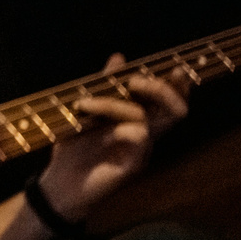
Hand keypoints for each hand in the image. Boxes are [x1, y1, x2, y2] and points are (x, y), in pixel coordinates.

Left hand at [37, 53, 188, 219]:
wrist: (60, 182)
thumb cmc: (75, 146)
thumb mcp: (85, 111)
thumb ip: (104, 85)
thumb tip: (119, 57)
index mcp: (139, 120)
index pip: (171, 101)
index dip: (180, 85)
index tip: (175, 68)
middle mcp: (146, 134)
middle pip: (176, 110)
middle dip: (160, 89)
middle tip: (133, 80)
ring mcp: (141, 151)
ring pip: (146, 119)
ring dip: (114, 105)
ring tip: (84, 103)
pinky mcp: (132, 166)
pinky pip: (137, 139)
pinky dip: (117, 126)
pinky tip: (91, 126)